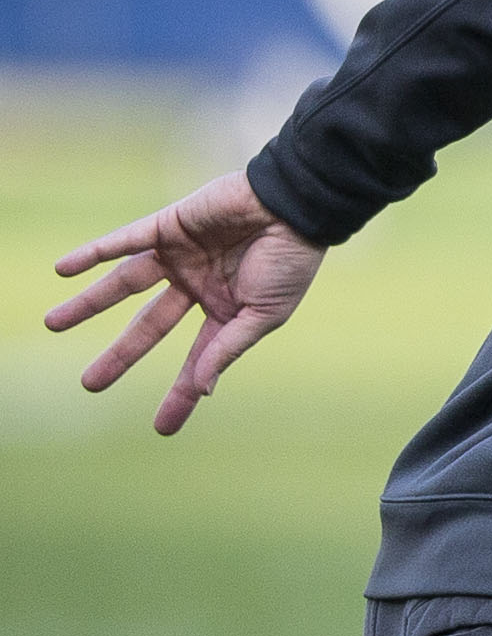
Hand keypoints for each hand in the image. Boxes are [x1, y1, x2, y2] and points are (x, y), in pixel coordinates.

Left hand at [45, 171, 324, 434]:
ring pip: (124, 286)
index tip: (162, 429)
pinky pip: (123, 242)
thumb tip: (203, 388)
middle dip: (120, 356)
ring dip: (88, 304)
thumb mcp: (265, 314)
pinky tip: (62, 269)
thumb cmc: (290, 262)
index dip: (181, 394)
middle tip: (90, 384)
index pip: (196, 359)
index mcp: (225, 310)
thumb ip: (229, 347)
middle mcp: (197, 286)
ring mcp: (180, 257)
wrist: (295, 206)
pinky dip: (92, 254)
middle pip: (148, 328)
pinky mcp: (168, 226)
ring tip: (53, 323)